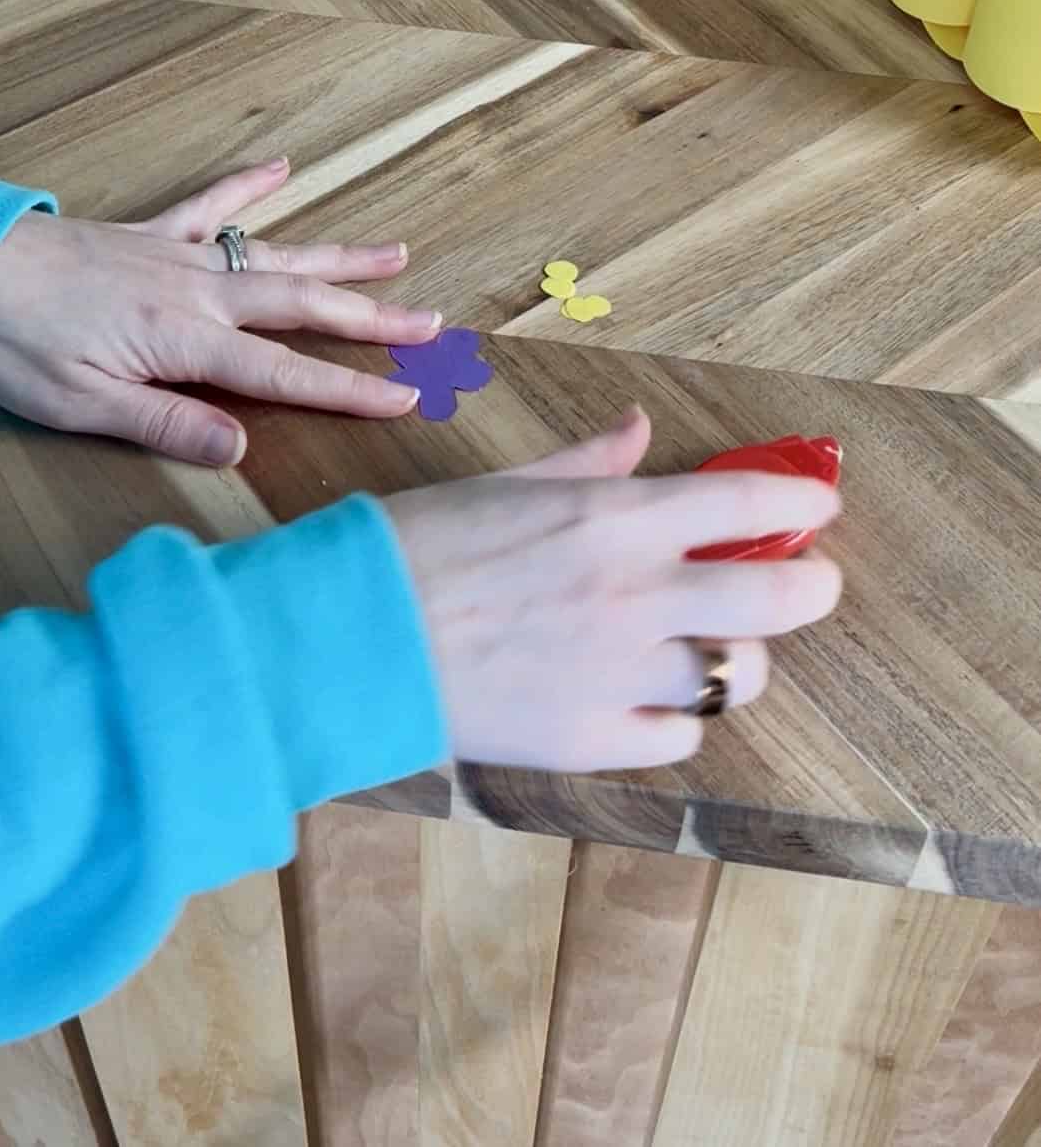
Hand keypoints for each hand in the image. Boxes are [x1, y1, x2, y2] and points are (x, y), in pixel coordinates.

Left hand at [0, 159, 440, 465]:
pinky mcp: (148, 234)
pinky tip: (283, 167)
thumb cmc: (12, 342)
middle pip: (302, 305)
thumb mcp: (81, 405)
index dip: (350, 389)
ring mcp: (176, 256)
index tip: (408, 396)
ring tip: (396, 252)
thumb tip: (239, 451)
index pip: (285, 373)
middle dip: (372, 318)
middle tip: (433, 324)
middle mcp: (196, 292)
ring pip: (275, 253)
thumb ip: (166, 422)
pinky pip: (209, 204)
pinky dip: (249, 185)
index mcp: (185, 340)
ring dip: (338, 255)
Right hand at [385, 408, 840, 770]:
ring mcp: (620, 671)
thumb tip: (636, 429)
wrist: (348, 635)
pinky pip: (678, 736)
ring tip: (723, 649)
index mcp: (613, 518)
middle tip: (812, 583)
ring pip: (739, 676)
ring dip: (743, 658)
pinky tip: (655, 700)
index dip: (800, 503)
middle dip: (814, 587)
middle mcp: (635, 594)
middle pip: (780, 599)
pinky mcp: (590, 738)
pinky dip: (678, 718)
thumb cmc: (415, 544)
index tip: (819, 504)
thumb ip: (586, 462)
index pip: (746, 507)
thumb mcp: (504, 483)